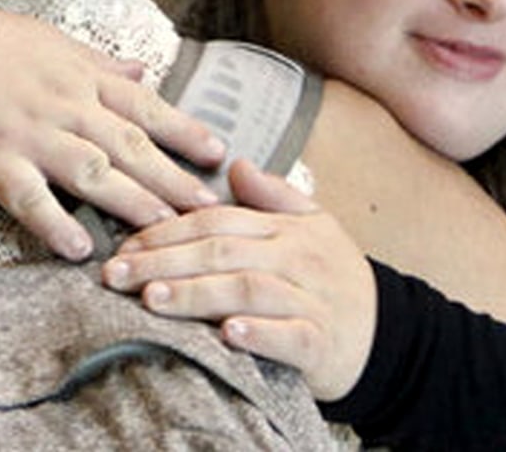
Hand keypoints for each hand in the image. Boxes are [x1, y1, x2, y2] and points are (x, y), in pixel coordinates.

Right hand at [0, 8, 226, 259]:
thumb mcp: (61, 44)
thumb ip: (105, 66)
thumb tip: (145, 73)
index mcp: (87, 81)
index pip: (148, 108)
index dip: (185, 132)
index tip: (218, 155)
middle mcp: (69, 109)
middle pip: (131, 146)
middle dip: (173, 179)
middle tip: (209, 209)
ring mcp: (33, 137)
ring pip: (92, 172)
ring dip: (131, 202)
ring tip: (164, 231)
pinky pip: (30, 198)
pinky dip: (55, 223)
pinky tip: (79, 247)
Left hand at [102, 159, 377, 399]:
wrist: (387, 332)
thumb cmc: (336, 277)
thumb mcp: (314, 224)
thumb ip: (273, 195)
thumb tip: (235, 164)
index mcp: (286, 228)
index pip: (218, 220)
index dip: (168, 230)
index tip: (125, 244)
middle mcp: (296, 258)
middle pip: (222, 251)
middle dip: (164, 261)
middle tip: (118, 273)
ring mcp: (310, 299)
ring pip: (247, 290)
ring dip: (197, 294)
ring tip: (154, 299)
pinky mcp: (320, 342)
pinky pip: (288, 334)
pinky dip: (257, 334)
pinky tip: (226, 334)